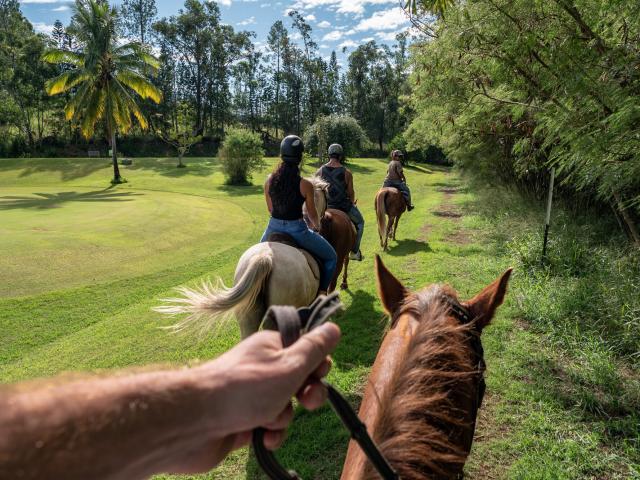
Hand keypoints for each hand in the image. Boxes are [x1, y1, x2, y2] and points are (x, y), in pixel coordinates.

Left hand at [165, 323, 340, 473]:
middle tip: (305, 400)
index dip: (318, 363)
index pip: (306, 349)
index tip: (319, 373)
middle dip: (307, 394)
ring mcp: (253, 395)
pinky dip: (270, 433)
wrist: (195, 422)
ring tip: (268, 420)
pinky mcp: (244, 419)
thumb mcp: (289, 366)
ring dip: (283, 417)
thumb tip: (334, 327)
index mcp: (272, 347)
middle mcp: (263, 368)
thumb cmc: (243, 389)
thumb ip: (314, 350)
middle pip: (300, 380)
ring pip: (286, 407)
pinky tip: (263, 437)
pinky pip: (269, 427)